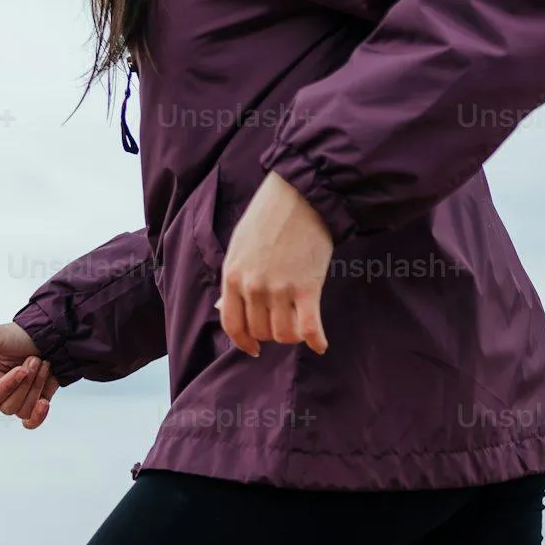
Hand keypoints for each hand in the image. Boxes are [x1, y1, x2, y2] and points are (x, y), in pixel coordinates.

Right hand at [0, 323, 59, 429]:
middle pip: (8, 407)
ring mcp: (16, 399)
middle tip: (34, 359)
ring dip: (37, 386)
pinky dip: (38, 416)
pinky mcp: (34, 403)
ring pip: (22, 411)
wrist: (52, 336)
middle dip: (26, 383)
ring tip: (42, 363)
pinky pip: (31, 422)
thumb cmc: (17, 336)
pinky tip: (45, 402)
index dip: (6, 387)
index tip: (21, 369)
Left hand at [219, 172, 332, 356]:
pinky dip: (316, 341)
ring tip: (300, 325)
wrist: (300, 196)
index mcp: (233, 276)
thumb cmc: (268, 217)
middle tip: (282, 322)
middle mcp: (254, 287)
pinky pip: (310, 328)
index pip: (232, 324)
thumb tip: (223, 309)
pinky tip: (320, 345)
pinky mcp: (307, 288)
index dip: (243, 342)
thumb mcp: (239, 247)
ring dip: (292, 336)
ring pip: (283, 335)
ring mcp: (280, 289)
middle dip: (271, 333)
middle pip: (260, 331)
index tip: (253, 348)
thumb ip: (233, 280)